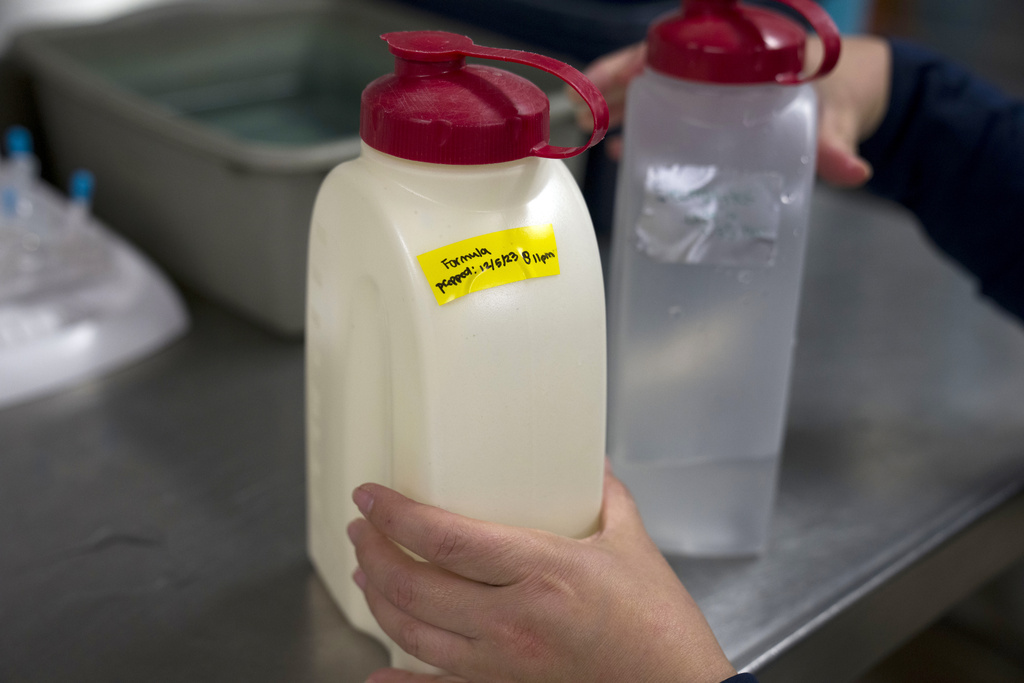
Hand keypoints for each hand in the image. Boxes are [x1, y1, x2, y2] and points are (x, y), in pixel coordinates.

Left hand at [347, 464, 735, 682]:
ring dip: (378, 599)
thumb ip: (605, 495)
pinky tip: (376, 675)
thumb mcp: (633, 544)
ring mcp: (502, 667)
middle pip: (414, 586)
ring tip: (366, 572)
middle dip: (373, 552)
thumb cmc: (659, 626)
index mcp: (543, 572)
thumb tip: (586, 461)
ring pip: (412, 633)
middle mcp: (512, 623)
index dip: (395, 514)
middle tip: (362, 528)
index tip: (370, 496)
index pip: (444, 539)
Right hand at [571, 36, 891, 187]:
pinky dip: (644, 132)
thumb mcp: (839, 114)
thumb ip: (837, 144)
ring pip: (656, 94)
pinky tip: (623, 154)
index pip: (676, 50)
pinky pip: (669, 117)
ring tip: (587, 132)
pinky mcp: (714, 118)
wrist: (858, 93)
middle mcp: (718, 70)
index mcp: (740, 57)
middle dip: (613, 88)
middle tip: (580, 111)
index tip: (607, 80)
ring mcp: (713, 93)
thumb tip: (852, 173)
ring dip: (620, 110)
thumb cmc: (846, 90)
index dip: (636, 63)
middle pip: (653, 70)